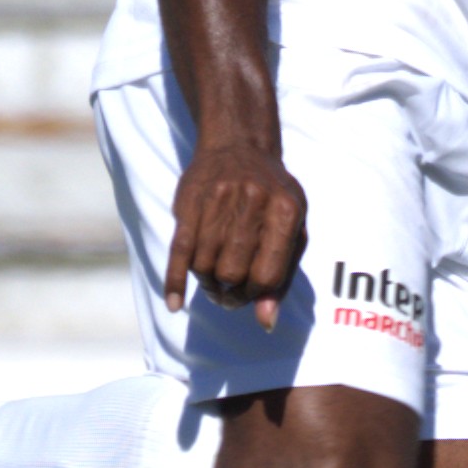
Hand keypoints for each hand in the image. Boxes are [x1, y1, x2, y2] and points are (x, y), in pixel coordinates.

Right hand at [164, 135, 309, 326]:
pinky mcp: (190, 203)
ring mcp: (219, 201)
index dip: (257, 296)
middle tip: (228, 294)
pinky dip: (175, 282)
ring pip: (205, 266)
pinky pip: (180, 251)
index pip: (268, 275)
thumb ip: (282, 274)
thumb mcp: (292, 227)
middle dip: (230, 293)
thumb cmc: (272, 195)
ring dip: (208, 284)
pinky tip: (175, 303)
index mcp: (286, 211)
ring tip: (213, 283)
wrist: (239, 145)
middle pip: (233, 273)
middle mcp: (253, 203)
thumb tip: (266, 322)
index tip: (249, 298)